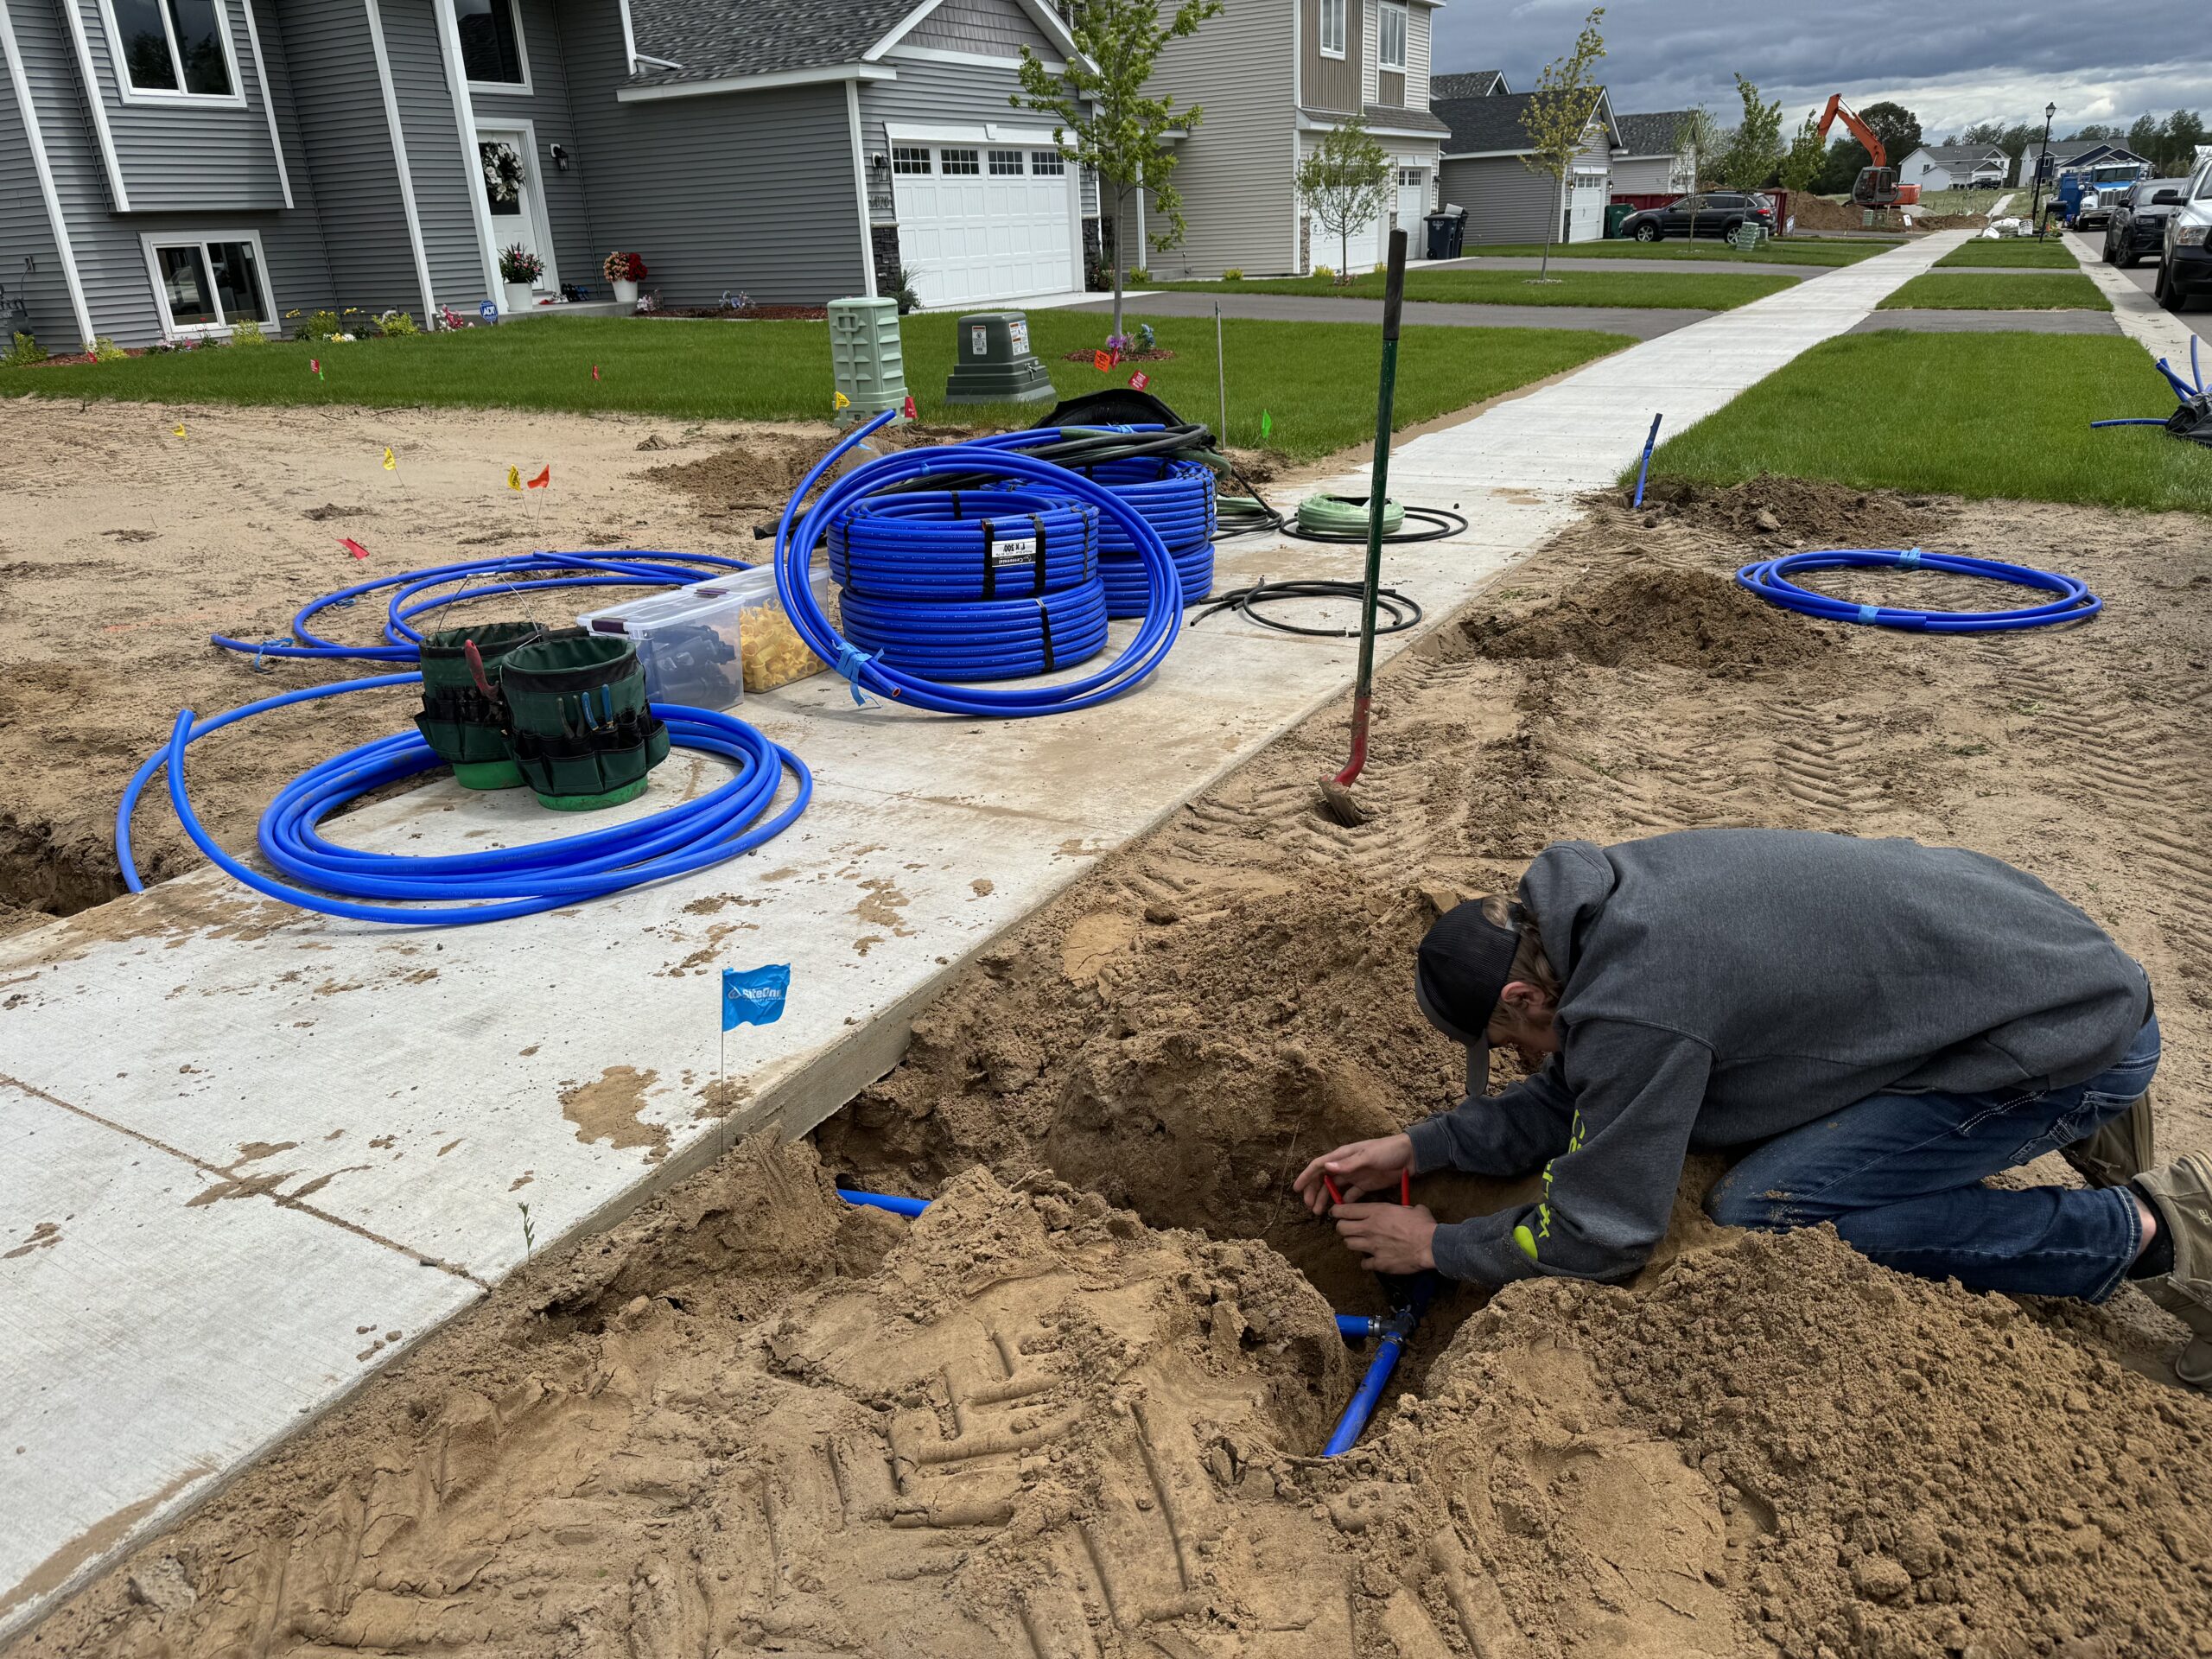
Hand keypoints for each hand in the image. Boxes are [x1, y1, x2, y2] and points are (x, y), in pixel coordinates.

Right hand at [1294, 1134, 1414, 1216]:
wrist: (1410, 1156)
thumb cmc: (1388, 1151)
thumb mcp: (1368, 1156)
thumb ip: (1348, 1164)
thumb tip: (1326, 1167)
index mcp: (1343, 1156)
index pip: (1319, 1165)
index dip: (1306, 1176)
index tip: (1296, 1188)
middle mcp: (1346, 1165)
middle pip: (1324, 1179)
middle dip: (1314, 1192)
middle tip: (1310, 1207)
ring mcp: (1355, 1176)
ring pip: (1334, 1188)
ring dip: (1326, 1199)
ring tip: (1320, 1212)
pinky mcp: (1365, 1185)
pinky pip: (1349, 1195)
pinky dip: (1342, 1202)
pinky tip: (1339, 1212)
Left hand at [1333, 1203, 1438, 1274]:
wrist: (1431, 1246)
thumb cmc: (1423, 1225)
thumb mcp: (1411, 1208)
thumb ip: (1401, 1208)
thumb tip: (1404, 1210)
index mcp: (1376, 1212)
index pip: (1344, 1210)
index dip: (1337, 1211)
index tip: (1336, 1213)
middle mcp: (1369, 1228)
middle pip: (1341, 1228)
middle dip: (1342, 1228)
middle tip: (1348, 1228)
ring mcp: (1372, 1246)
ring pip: (1348, 1244)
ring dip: (1353, 1243)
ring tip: (1361, 1242)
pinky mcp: (1378, 1262)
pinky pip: (1364, 1263)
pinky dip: (1367, 1262)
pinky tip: (1373, 1259)